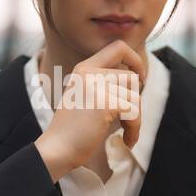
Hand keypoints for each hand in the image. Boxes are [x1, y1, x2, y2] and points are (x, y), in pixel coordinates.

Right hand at [33, 40, 145, 182]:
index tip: (139, 79)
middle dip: (134, 101)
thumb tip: (138, 77)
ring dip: (135, 118)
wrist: (57, 149)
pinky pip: (134, 111)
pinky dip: (135, 128)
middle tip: (128, 119)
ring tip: (125, 132)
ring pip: (135, 95)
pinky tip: (126, 140)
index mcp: (84, 68)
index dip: (135, 60)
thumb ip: (105, 83)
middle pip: (131, 77)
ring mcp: (96, 86)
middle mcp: (89, 72)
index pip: (118, 47)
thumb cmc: (73, 129)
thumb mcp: (86, 96)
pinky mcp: (105, 103)